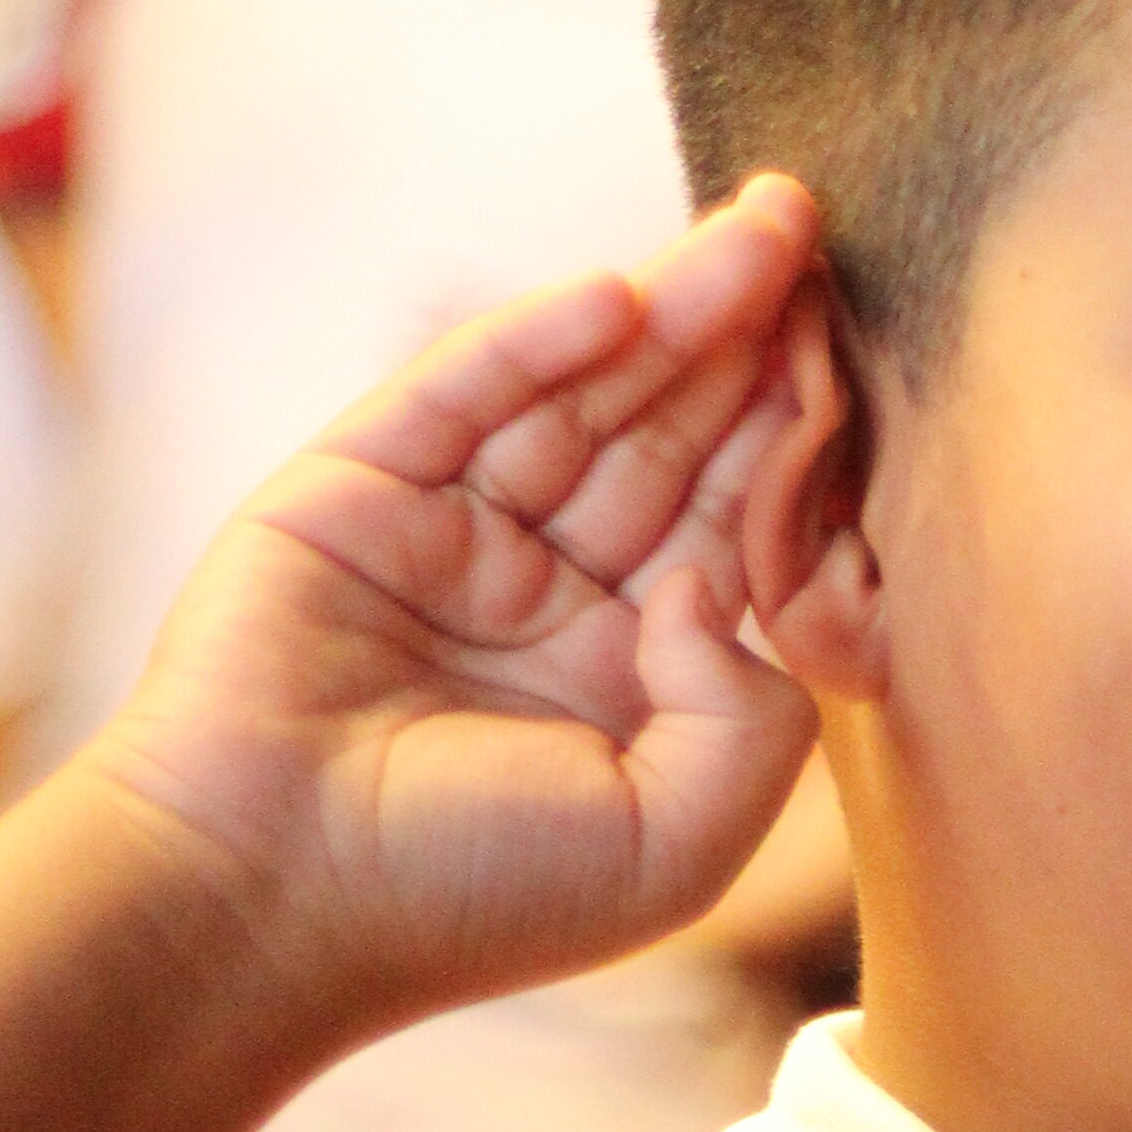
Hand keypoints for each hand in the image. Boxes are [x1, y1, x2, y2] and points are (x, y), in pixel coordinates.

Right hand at [89, 176, 827, 1040]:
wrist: (271, 897)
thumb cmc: (471, 897)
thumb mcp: (678, 838)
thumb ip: (751, 715)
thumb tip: (712, 584)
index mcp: (633, 685)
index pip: (733, 532)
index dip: (794, 444)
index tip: (859, 355)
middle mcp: (551, 601)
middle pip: (670, 442)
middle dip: (745, 342)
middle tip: (817, 234)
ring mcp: (455, 536)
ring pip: (582, 401)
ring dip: (670, 314)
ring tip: (760, 234)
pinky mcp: (360, 487)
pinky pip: (464, 392)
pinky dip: (539, 341)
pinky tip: (626, 294)